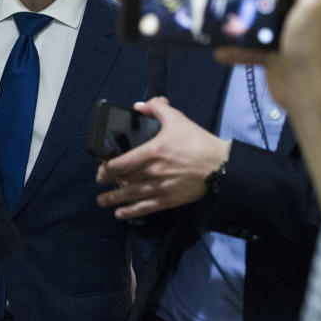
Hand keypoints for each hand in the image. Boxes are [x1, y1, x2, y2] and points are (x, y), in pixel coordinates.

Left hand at [95, 97, 229, 219]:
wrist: (220, 166)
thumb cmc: (197, 141)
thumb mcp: (177, 118)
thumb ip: (156, 108)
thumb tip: (138, 106)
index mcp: (152, 152)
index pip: (121, 163)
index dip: (107, 167)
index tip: (101, 167)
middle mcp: (152, 172)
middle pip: (123, 180)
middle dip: (108, 181)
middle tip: (101, 181)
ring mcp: (159, 188)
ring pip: (131, 196)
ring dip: (113, 199)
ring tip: (102, 201)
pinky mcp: (168, 200)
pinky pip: (145, 208)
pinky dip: (131, 212)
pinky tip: (120, 214)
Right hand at [215, 0, 320, 116]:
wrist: (305, 90)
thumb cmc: (311, 46)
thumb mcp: (315, 5)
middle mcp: (303, 11)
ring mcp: (287, 32)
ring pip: (261, 15)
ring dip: (243, 15)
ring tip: (225, 9)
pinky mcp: (273, 51)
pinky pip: (251, 44)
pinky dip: (237, 48)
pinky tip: (221, 50)